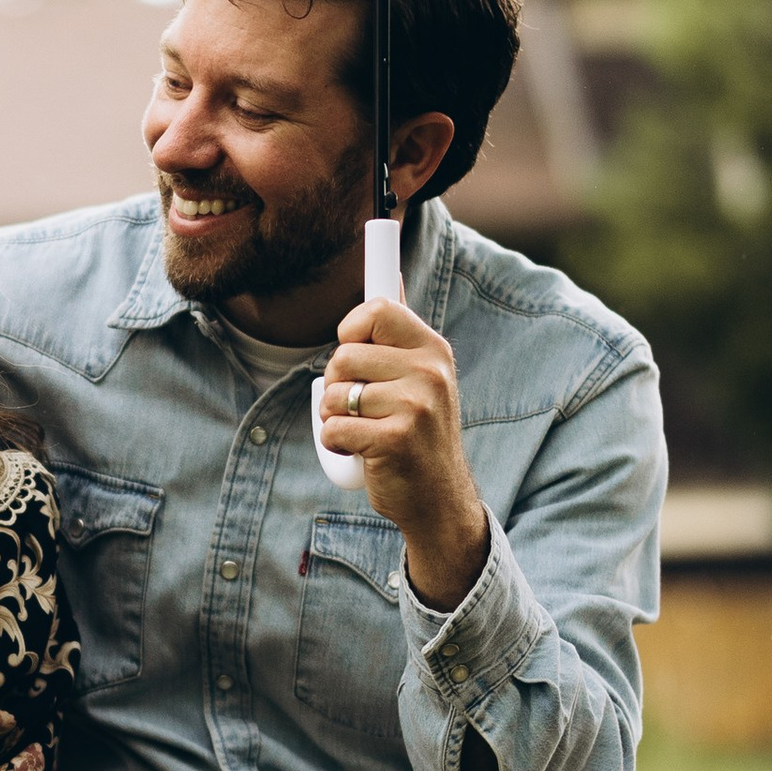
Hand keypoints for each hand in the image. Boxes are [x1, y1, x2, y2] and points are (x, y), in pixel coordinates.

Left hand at [316, 296, 490, 611]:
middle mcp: (430, 372)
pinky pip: (333, 428)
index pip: (376, 309)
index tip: (355, 353)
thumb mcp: (421, 377)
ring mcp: (415, 405)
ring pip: (334, 394)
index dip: (351, 332)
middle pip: (343, 355)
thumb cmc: (418, 434)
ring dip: (333, 417)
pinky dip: (334, 444)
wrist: (438, 499)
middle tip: (361, 407)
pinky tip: (360, 453)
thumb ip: (401, 332)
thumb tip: (390, 270)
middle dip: (337, 384)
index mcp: (433, 350)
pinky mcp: (395, 439)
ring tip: (362, 431)